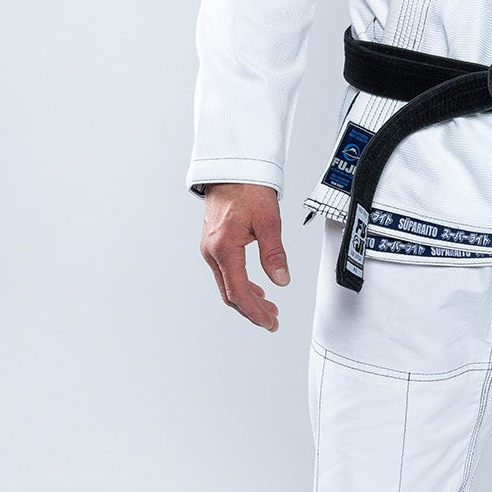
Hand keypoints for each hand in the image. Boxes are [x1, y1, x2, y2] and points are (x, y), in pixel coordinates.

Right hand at [200, 183, 290, 330]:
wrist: (232, 169)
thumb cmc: (247, 188)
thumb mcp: (269, 221)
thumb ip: (274, 253)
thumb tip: (281, 279)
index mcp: (224, 248)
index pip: (238, 292)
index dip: (255, 312)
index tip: (269, 322)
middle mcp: (212, 251)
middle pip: (230, 293)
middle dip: (252, 310)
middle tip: (272, 320)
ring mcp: (210, 248)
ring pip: (226, 284)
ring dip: (246, 299)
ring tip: (268, 307)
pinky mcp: (214, 243)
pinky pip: (225, 273)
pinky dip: (240, 285)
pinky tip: (255, 288)